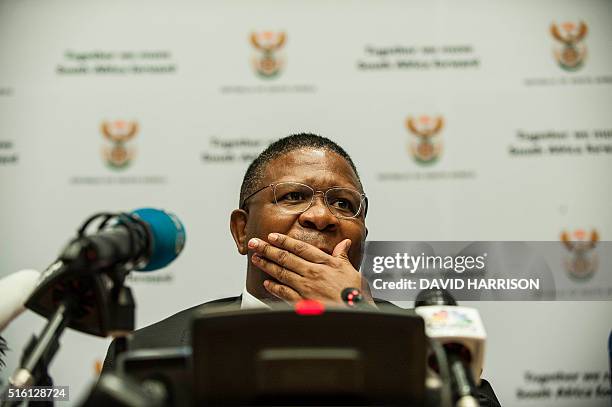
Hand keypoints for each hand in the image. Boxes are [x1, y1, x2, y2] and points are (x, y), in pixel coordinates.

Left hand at [248, 233, 373, 305]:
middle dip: (268, 249)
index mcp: (325, 263)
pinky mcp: (303, 303)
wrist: (357, 315)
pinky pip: (285, 293)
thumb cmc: (355, 295)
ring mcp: (307, 288)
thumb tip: (345, 243)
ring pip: (282, 273)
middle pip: (286, 258)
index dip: (284, 241)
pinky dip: (274, 287)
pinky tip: (267, 283)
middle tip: (255, 243)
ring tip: (256, 258)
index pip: (301, 248)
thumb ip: (343, 256)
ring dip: (267, 265)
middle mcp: (313, 273)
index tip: (272, 236)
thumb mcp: (353, 271)